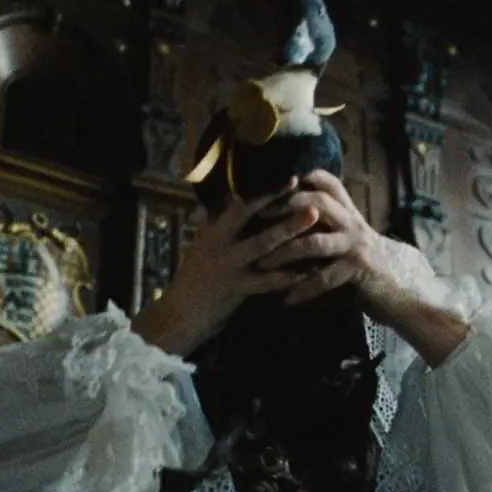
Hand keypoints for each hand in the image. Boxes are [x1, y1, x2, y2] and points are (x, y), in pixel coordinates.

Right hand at [130, 180, 316, 355]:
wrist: (180, 314)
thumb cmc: (196, 277)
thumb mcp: (204, 245)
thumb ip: (220, 223)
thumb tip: (234, 196)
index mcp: (213, 230)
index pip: (238, 202)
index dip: (263, 189)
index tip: (288, 177)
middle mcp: (220, 242)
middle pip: (249, 216)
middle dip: (278, 203)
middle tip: (303, 190)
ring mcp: (228, 265)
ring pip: (262, 244)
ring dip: (289, 230)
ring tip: (312, 219)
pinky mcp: (236, 289)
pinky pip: (267, 281)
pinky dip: (288, 276)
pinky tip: (309, 270)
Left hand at [254, 170, 405, 316]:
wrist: (405, 289)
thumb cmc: (370, 265)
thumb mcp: (351, 239)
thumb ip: (330, 226)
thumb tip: (294, 219)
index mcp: (350, 214)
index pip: (330, 184)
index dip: (306, 178)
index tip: (278, 180)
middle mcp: (353, 225)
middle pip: (319, 204)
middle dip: (287, 208)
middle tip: (259, 218)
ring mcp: (356, 246)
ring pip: (315, 242)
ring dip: (285, 253)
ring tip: (262, 264)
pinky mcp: (358, 270)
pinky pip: (325, 279)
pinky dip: (304, 290)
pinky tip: (288, 300)